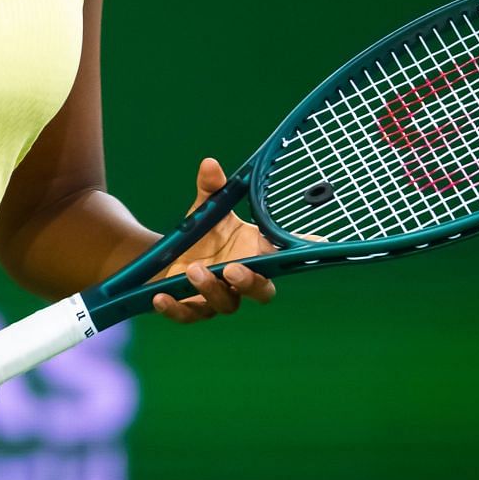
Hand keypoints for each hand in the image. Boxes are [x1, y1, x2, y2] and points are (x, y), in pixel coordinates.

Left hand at [148, 156, 321, 323]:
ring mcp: (219, 297)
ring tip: (193, 270)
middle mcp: (242, 279)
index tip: (317, 243)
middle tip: (234, 269)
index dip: (302, 252)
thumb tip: (209, 165)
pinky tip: (161, 297)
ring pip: (225, 303)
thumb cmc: (202, 234)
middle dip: (250, 282)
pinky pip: (187, 314)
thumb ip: (211, 190)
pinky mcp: (192, 309)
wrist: (169, 258)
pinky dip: (175, 309)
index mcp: (254, 254)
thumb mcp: (205, 209)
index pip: (284, 256)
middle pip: (261, 291)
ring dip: (211, 289)